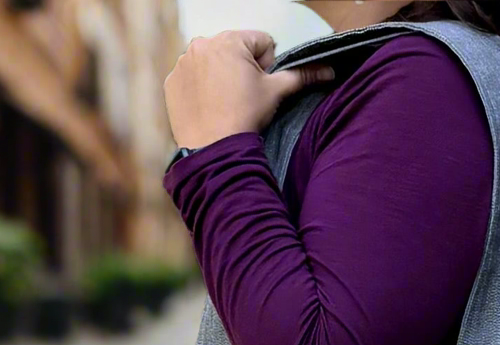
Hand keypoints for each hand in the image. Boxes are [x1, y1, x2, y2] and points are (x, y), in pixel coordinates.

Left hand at [164, 30, 334, 150]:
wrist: (214, 150)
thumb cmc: (244, 118)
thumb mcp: (276, 93)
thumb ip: (301, 76)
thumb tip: (327, 71)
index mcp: (230, 40)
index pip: (261, 42)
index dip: (267, 66)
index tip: (259, 86)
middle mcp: (202, 43)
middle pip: (234, 50)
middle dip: (242, 68)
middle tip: (243, 97)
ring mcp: (183, 62)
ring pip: (212, 62)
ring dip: (220, 76)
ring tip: (225, 102)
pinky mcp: (172, 80)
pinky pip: (191, 77)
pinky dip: (200, 88)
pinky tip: (209, 105)